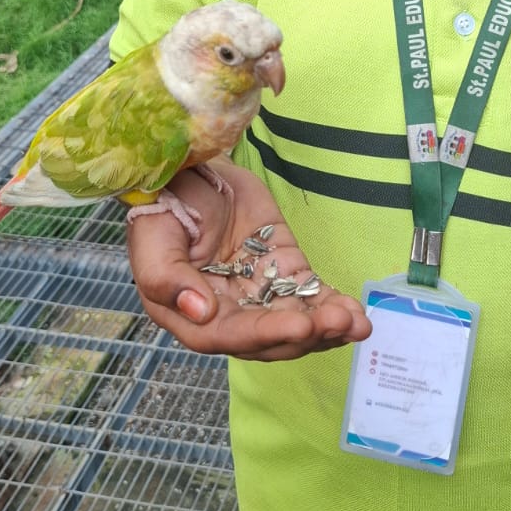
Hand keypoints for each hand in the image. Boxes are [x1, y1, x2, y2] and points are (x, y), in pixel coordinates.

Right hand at [127, 159, 371, 360]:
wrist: (189, 172)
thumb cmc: (164, 207)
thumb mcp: (153, 239)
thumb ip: (166, 278)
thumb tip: (201, 311)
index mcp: (189, 314)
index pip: (229, 335)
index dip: (265, 335)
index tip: (298, 326)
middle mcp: (227, 313)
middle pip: (269, 338)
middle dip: (306, 334)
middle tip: (337, 323)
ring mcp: (259, 294)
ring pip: (295, 322)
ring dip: (327, 327)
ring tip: (355, 324)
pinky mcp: (284, 271)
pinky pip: (310, 296)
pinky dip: (333, 306)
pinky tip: (357, 315)